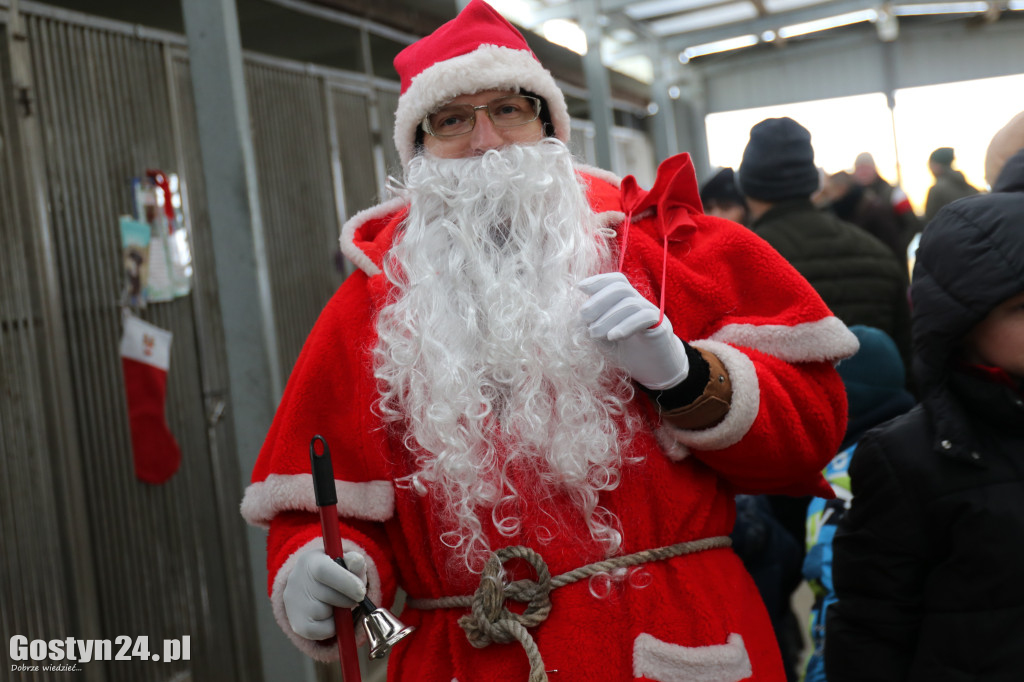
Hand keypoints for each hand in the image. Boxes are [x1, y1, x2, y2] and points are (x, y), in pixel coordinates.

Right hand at [283, 549, 366, 640]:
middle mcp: (297, 581)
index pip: (323, 571)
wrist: (310, 588)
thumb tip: (357, 562)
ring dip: (340, 612)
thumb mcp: (345, 563)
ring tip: (335, 602)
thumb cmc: (334, 574)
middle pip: (329, 595)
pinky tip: (329, 614)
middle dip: (348, 599)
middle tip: (353, 598)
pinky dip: (334, 626)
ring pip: (325, 613)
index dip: (345, 583)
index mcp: (310, 561)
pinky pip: (325, 631)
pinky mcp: (298, 625)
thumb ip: (355, 562)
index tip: (361, 593)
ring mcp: (295, 604)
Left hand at [578, 272, 688, 390]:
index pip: (615, 281)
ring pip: (630, 303)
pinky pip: (644, 317)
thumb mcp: (604, 338)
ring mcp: (651, 312)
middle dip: (598, 300)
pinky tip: (613, 336)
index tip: (580, 287)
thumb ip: (594, 324)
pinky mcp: (661, 326)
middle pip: (620, 288)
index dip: (598, 280)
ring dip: (608, 317)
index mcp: (625, 301)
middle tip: (583, 316)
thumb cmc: (627, 352)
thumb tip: (581, 314)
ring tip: (594, 334)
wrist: (654, 371)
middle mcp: (639, 302)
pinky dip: (626, 325)